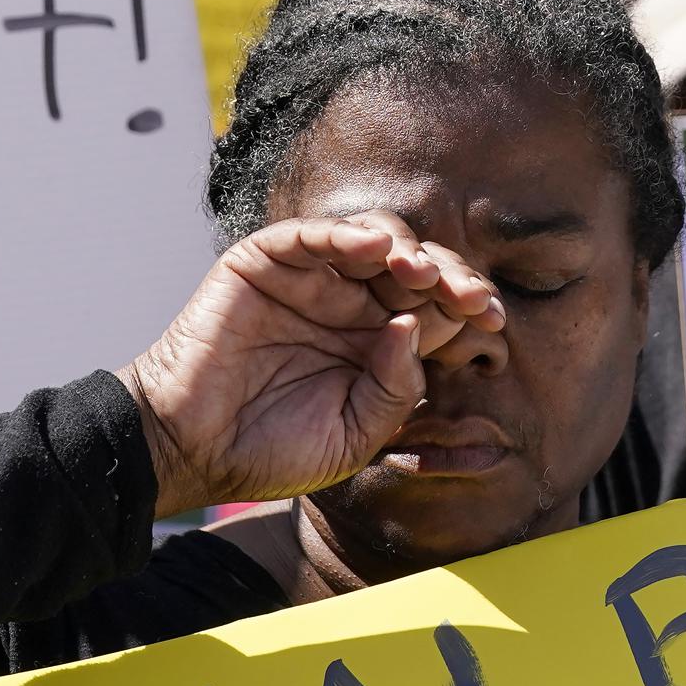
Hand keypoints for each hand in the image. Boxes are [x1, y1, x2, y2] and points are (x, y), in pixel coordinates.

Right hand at [117, 211, 505, 518]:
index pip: (434, 309)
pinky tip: (376, 249)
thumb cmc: (272, 450)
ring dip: (407, 251)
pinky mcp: (264, 264)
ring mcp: (308, 281)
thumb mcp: (356, 435)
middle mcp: (349, 304)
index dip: (467, 307)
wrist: (193, 451)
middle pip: (414, 269)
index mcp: (377, 343)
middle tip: (471, 297)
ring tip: (424, 275)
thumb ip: (396, 389)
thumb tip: (418, 330)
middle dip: (450, 277)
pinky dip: (344, 235)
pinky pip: (309, 236)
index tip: (492, 320)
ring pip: (372, 241)